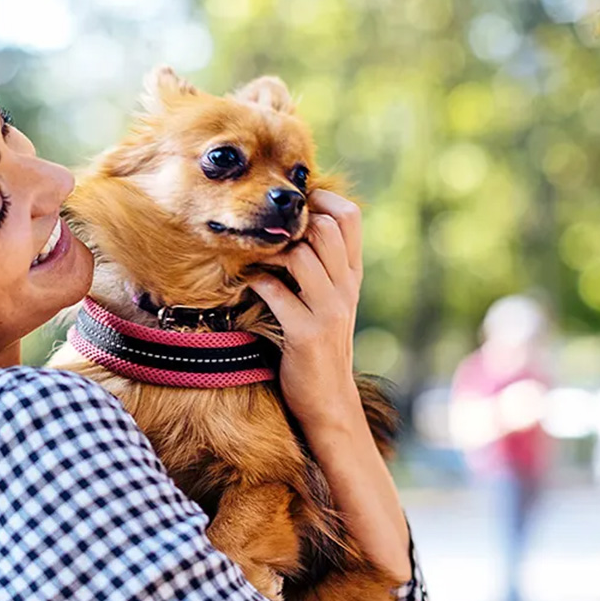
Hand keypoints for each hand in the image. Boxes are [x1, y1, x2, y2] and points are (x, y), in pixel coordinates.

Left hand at [248, 190, 363, 436]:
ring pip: (303, 255)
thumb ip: (323, 267)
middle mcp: (346, 288)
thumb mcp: (331, 302)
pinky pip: (277, 293)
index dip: (319, 201)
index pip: (350, 217)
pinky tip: (247, 283)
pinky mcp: (306, 333)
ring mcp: (329, 310)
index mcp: (352, 276)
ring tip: (254, 258)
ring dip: (270, 252)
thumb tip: (295, 226)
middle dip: (291, 224)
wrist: (329, 399)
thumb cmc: (321, 346)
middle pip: (326, 228)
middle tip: (265, 233)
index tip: (290, 208)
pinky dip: (257, 283)